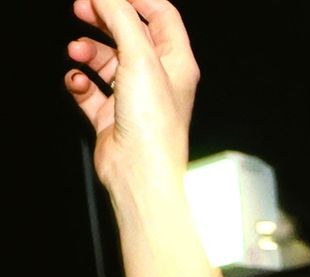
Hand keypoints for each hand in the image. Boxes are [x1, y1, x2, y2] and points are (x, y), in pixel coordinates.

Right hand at [64, 0, 199, 191]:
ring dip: (87, 51)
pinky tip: (77, 82)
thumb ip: (121, 19)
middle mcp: (158, 79)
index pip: (162, 17)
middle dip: (104, 18)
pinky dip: (80, 81)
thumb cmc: (153, 124)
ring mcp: (134, 98)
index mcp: (177, 63)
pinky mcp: (112, 116)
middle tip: (82, 8)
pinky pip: (90, 89)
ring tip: (76, 51)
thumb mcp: (139, 57)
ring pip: (106, 60)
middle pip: (130, 35)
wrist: (140, 172)